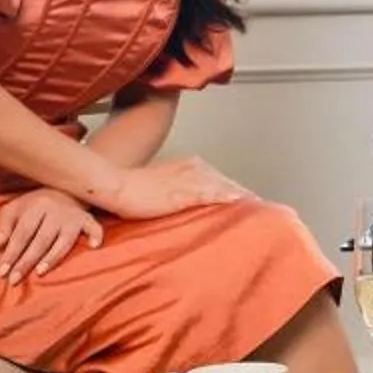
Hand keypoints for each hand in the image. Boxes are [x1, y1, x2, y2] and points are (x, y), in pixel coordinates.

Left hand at [0, 187, 99, 282]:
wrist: (62, 189)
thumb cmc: (34, 205)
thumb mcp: (14, 209)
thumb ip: (4, 226)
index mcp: (35, 207)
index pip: (21, 234)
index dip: (11, 253)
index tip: (2, 272)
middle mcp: (55, 211)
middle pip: (40, 240)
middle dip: (26, 261)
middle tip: (15, 279)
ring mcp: (72, 216)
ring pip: (63, 240)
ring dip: (52, 257)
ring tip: (40, 272)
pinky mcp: (87, 219)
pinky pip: (94, 227)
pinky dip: (96, 235)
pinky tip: (94, 246)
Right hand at [99, 156, 250, 220]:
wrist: (113, 185)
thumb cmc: (131, 188)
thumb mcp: (159, 186)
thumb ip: (176, 191)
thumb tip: (182, 202)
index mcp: (188, 166)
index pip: (218, 179)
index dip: (233, 189)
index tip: (247, 199)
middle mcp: (191, 169)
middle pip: (225, 182)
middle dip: (241, 193)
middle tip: (259, 204)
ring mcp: (187, 180)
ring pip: (222, 187)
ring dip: (239, 196)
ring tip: (256, 206)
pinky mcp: (181, 192)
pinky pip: (209, 194)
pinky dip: (225, 197)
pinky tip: (238, 202)